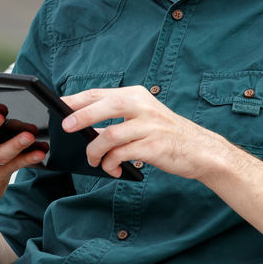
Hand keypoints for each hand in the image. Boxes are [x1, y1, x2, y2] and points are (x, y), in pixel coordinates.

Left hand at [61, 86, 232, 179]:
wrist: (202, 150)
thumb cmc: (167, 135)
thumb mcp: (143, 118)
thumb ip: (117, 120)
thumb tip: (84, 126)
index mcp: (137, 95)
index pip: (100, 93)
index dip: (77, 99)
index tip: (60, 107)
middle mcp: (143, 106)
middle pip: (105, 106)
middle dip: (81, 116)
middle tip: (66, 128)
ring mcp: (150, 126)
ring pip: (110, 135)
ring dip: (95, 151)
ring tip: (94, 161)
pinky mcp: (154, 146)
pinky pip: (122, 155)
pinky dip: (111, 163)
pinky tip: (112, 170)